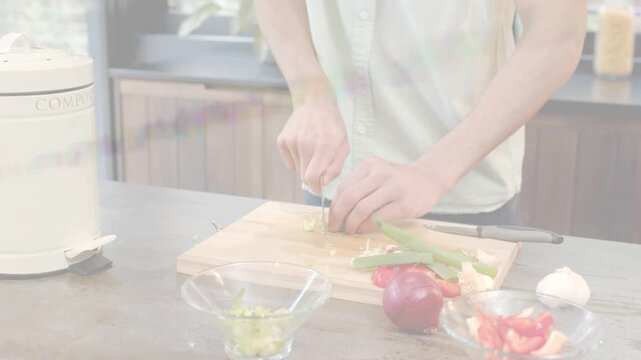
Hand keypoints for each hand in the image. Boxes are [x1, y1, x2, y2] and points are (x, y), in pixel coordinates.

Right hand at [277, 98, 349, 192]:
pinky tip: (302, 145)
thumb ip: (336, 166)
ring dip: (304, 165)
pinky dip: (295, 158)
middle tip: (318, 166)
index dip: (315, 187)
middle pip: (303, 175)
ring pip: (297, 168)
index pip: (312, 177)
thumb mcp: (344, 144)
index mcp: (324, 146)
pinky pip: (289, 160)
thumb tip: (323, 182)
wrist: (314, 103)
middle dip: (312, 176)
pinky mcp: (282, 140)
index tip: (318, 188)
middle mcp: (306, 144)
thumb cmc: (332, 125)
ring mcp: (292, 141)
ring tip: (311, 150)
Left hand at [328, 156, 447, 233]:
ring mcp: (393, 188)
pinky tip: (363, 230)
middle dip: (338, 216)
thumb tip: (338, 212)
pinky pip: (378, 217)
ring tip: (350, 230)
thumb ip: (359, 188)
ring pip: (362, 208)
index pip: (344, 187)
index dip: (335, 206)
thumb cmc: (398, 181)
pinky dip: (366, 226)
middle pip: (350, 197)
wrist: (429, 179)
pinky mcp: (404, 203)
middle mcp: (380, 173)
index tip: (332, 218)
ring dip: (352, 223)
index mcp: (369, 165)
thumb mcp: (377, 175)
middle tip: (335, 227)